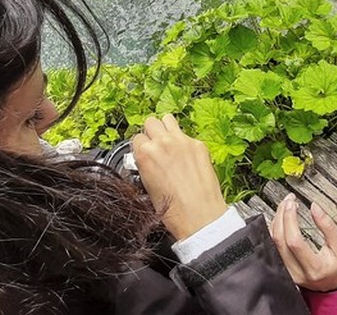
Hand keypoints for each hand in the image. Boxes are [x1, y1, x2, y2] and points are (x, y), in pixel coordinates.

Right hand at [131, 114, 227, 240]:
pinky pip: (187, 135)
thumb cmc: (173, 210)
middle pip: (151, 122)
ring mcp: (182, 141)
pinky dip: (185, 142)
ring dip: (166, 129)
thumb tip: (147, 158)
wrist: (199, 217)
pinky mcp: (199, 145)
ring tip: (170, 144)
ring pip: (168, 119)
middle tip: (157, 146)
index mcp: (145, 154)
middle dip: (152, 133)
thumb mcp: (147, 187)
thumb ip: (145, 164)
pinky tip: (187, 158)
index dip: (141, 147)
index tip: (146, 154)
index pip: (137, 137)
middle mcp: (163, 143)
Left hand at [269, 193, 336, 291]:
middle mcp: (298, 271)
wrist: (331, 284)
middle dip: (282, 215)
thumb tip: (315, 207)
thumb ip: (329, 226)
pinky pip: (273, 246)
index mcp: (314, 267)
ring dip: (277, 220)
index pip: (295, 242)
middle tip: (288, 200)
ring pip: (273, 242)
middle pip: (280, 240)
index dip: (290, 220)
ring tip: (285, 206)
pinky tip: (281, 219)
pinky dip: (275, 229)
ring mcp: (287, 271)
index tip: (293, 203)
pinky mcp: (282, 267)